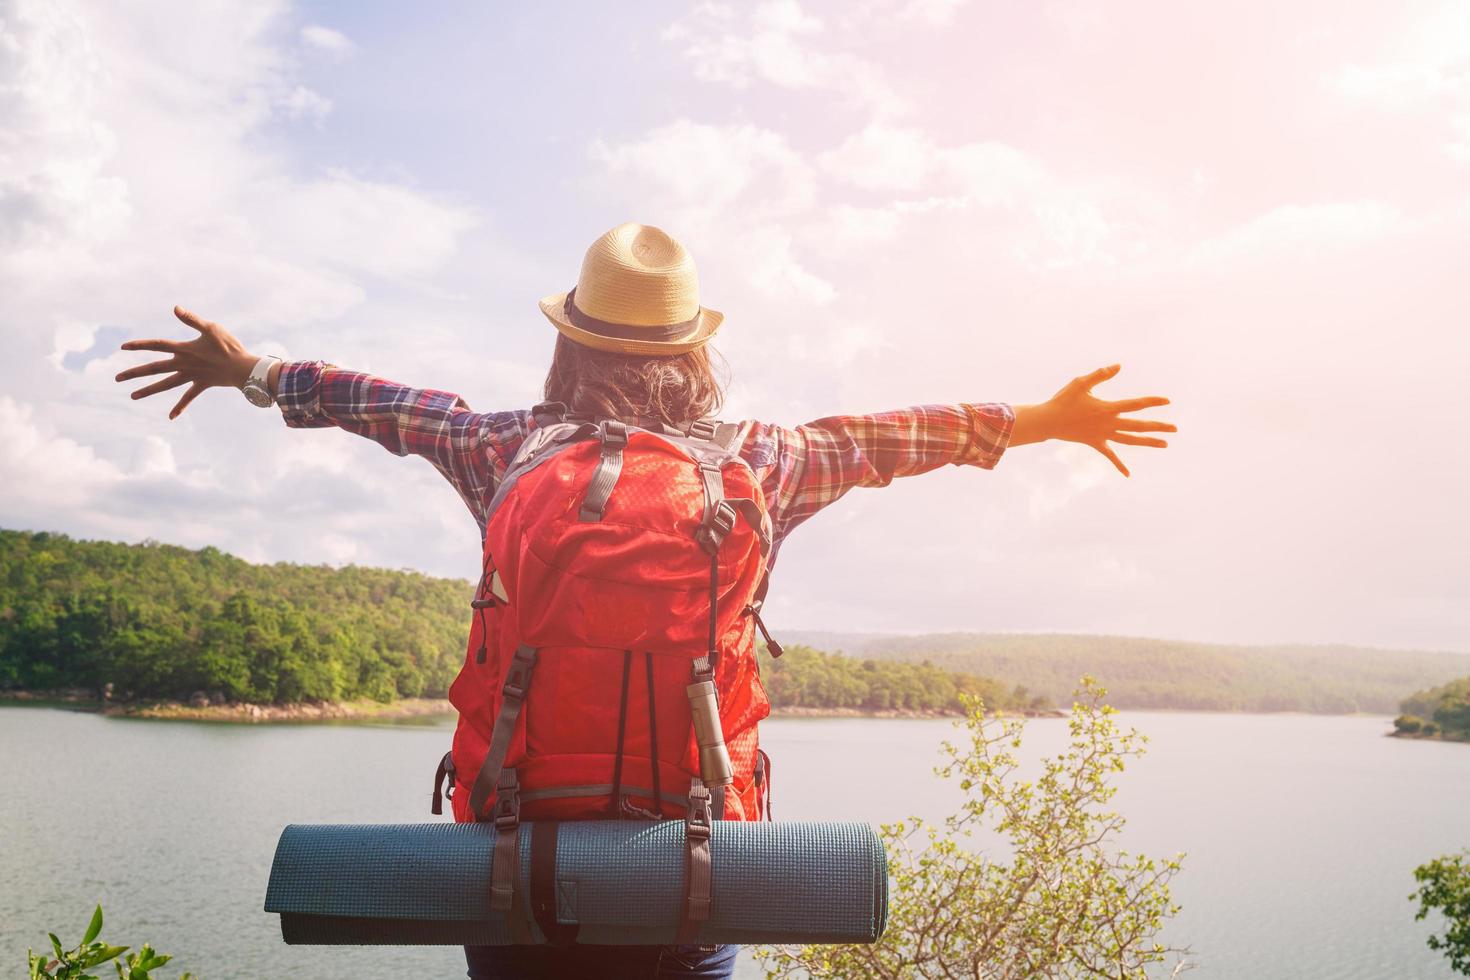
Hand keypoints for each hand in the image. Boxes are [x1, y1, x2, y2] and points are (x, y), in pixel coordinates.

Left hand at [115, 307, 257, 418]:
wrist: (243, 369)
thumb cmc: (229, 346)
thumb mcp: (211, 328)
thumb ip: (192, 320)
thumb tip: (175, 308)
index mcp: (184, 349)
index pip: (157, 345)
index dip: (140, 345)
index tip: (122, 347)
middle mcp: (184, 364)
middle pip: (154, 368)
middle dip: (135, 373)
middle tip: (117, 378)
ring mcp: (192, 376)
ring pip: (165, 384)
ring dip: (148, 390)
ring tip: (132, 396)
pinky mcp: (202, 384)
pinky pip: (188, 397)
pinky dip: (180, 406)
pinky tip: (171, 416)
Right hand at [1011, 364, 1174, 476]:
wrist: (1048, 421)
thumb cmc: (1063, 400)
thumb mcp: (1080, 383)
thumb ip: (1100, 374)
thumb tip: (1119, 366)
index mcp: (1107, 408)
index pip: (1136, 405)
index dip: (1152, 402)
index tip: (1167, 401)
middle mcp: (1108, 423)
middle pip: (1138, 426)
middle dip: (1158, 427)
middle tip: (1175, 429)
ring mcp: (1103, 435)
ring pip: (1130, 440)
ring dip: (1148, 442)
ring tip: (1165, 445)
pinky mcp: (1095, 442)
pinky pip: (1110, 455)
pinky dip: (1119, 464)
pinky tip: (1128, 474)